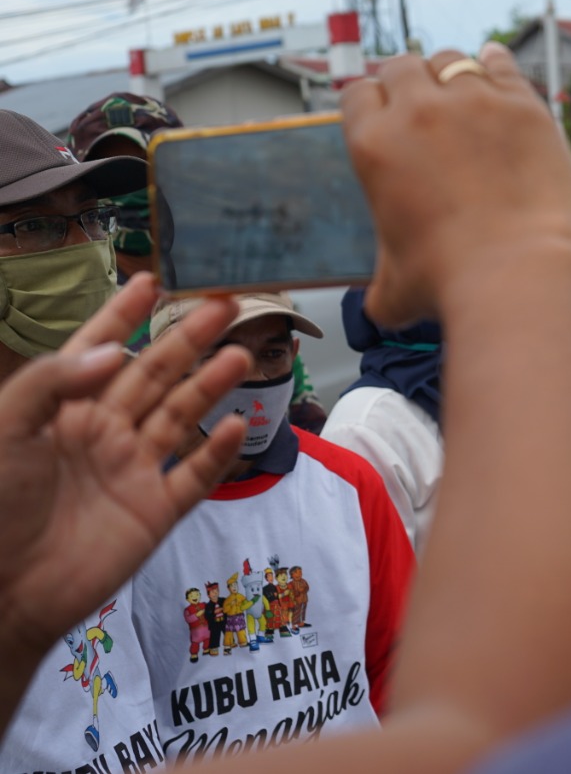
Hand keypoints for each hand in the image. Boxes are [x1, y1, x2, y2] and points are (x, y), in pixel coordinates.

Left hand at [0, 273, 250, 661]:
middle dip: (186, 338)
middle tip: (225, 306)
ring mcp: (131, 472)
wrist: (3, 594)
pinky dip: (218, 452)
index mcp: (60, 411)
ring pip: (180, 415)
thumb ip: (52, 382)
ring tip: (241, 355)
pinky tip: (234, 424)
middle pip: (153, 374)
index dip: (123, 316)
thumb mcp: (4, 429)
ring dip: (210, 384)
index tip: (150, 282)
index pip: (97, 351)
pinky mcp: (155, 512)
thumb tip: (116, 352)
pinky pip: (195, 476)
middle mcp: (101, 433)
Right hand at [340, 43, 570, 327]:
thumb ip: (378, 285)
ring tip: (463, 93)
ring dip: (451, 73)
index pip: (358, 93)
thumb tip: (378, 305)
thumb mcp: (394, 292)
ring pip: (451, 61)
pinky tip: (497, 68)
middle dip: (409, 82)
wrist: (518, 276)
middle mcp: (417, 112)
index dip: (373, 102)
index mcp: (373, 144)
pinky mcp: (522, 105)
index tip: (387, 112)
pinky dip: (496, 64)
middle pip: (402, 67)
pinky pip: (502, 64)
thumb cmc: (452, 285)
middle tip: (426, 105)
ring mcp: (473, 102)